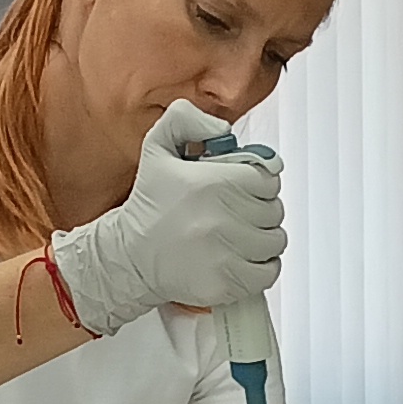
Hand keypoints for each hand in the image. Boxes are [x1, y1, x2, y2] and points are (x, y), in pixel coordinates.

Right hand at [44, 99, 284, 330]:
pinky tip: (241, 259)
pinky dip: (261, 267)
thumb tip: (221, 128)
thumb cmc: (149, 207)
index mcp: (212, 182)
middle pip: (274, 210)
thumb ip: (186, 120)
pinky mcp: (227, 283)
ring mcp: (226, 253)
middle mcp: (222, 218)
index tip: (241, 188)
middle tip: (236, 213)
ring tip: (238, 236)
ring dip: (262, 238)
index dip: (256, 182)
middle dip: (259, 210)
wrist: (128, 257)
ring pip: (275, 241)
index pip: (267, 178)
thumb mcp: (157, 147)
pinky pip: (268, 272)